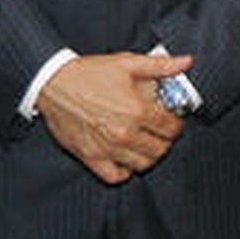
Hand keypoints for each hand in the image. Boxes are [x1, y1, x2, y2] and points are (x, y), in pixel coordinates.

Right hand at [37, 52, 192, 183]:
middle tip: (161, 132)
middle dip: (165, 141)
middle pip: (160, 149)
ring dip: (148, 156)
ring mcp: (107, 148)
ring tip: (146, 144)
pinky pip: (115, 176)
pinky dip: (124, 171)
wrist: (53, 84)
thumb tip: (186, 62)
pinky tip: (126, 158)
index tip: (173, 121)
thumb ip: (160, 66)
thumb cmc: (89, 73)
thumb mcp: (127, 63)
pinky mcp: (90, 157)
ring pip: (142, 165)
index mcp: (137, 110)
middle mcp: (124, 133)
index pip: (171, 128)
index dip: (177, 124)